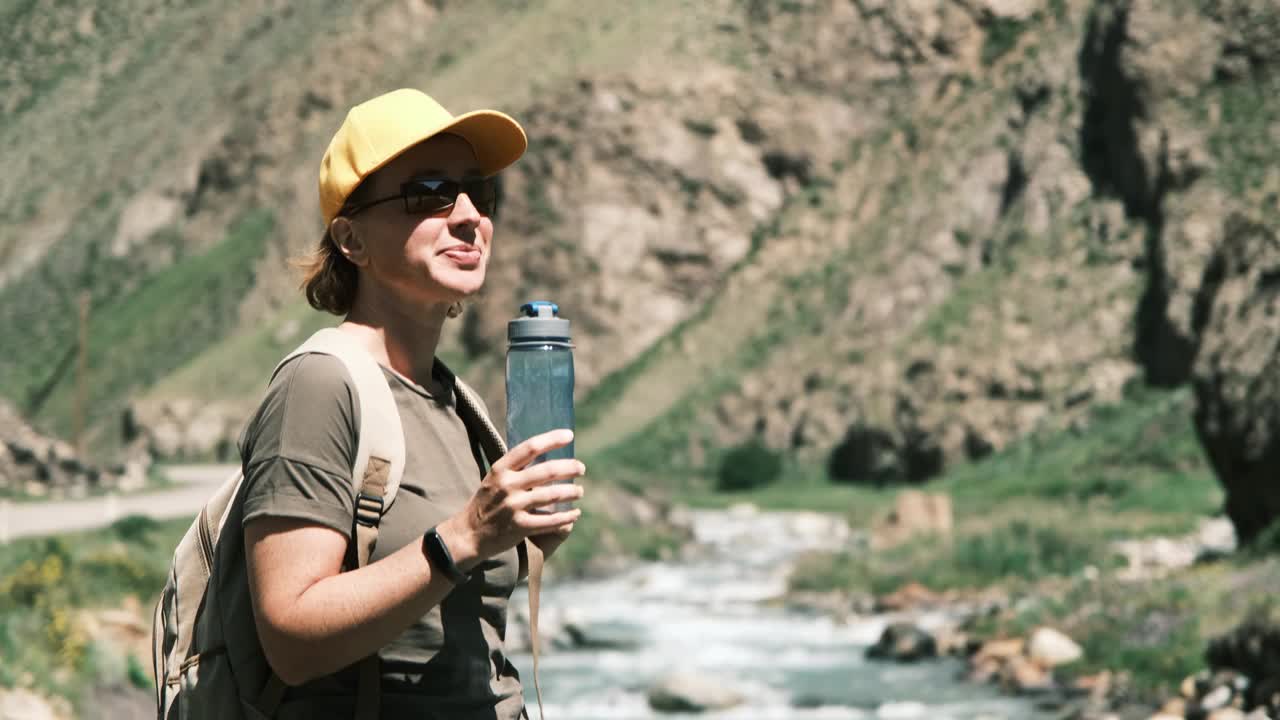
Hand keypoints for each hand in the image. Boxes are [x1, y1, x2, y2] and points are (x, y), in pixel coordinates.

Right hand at [438, 429, 583, 568]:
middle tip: (581, 468)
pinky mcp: (520, 527)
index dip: (552, 439)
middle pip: (547, 471)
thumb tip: (544, 452)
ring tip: (580, 491)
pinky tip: (575, 514)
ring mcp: (514, 506)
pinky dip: (567, 517)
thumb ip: (515, 467)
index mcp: (501, 469)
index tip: (569, 435)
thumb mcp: (494, 479)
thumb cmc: (486, 503)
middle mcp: (507, 485)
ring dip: (572, 492)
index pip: (530, 447)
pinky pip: (551, 520)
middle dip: (570, 467)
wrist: (468, 534)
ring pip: (553, 495)